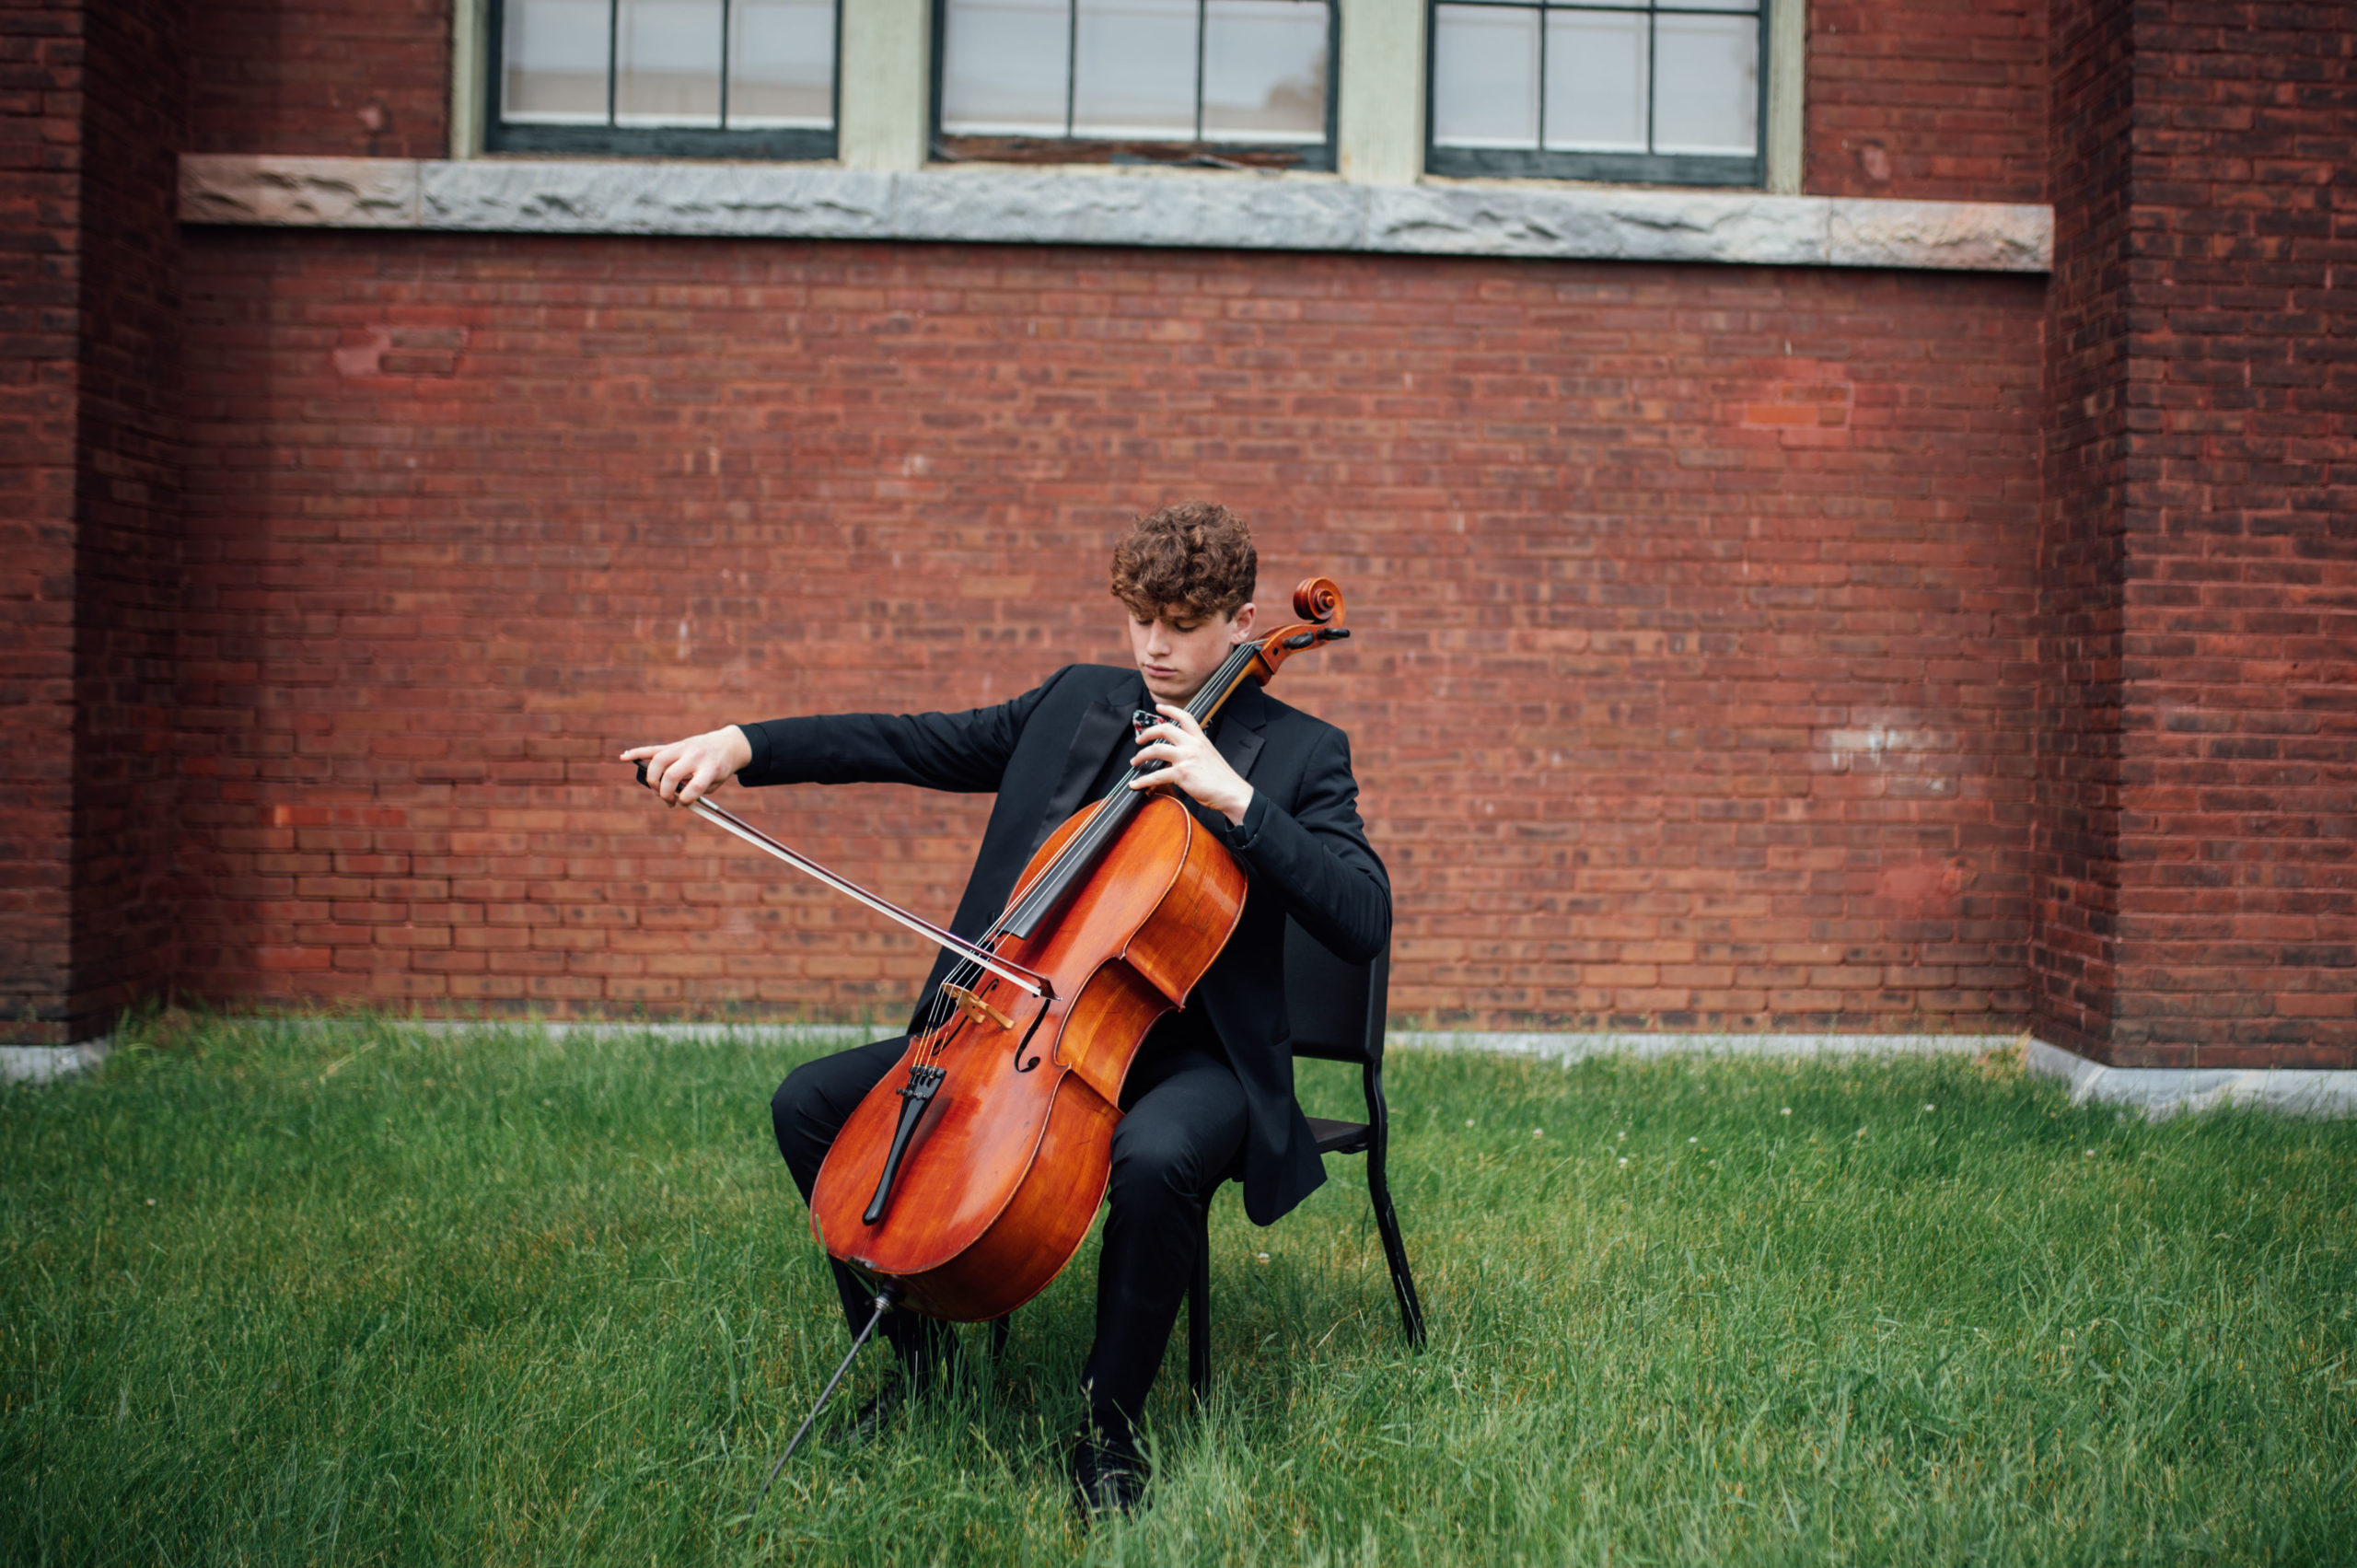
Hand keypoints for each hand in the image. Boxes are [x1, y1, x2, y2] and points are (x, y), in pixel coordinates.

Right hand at [621, 725, 751, 805]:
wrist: (727, 744)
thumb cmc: (719, 768)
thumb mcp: (715, 783)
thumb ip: (695, 791)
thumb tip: (670, 796)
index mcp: (711, 767)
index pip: (694, 787)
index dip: (685, 800)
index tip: (683, 803)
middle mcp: (696, 755)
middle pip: (671, 775)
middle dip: (665, 793)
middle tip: (668, 800)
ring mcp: (683, 748)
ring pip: (658, 761)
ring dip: (652, 779)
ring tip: (656, 790)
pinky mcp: (674, 745)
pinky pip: (652, 749)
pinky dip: (637, 753)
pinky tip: (624, 757)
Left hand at [1129, 703, 1252, 825]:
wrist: (1232, 792)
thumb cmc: (1223, 779)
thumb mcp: (1210, 756)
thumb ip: (1195, 751)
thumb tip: (1179, 756)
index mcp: (1200, 740)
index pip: (1185, 717)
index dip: (1170, 710)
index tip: (1159, 708)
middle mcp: (1192, 745)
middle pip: (1164, 729)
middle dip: (1147, 733)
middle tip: (1139, 739)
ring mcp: (1186, 758)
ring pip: (1155, 749)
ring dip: (1141, 755)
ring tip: (1135, 762)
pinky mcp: (1181, 773)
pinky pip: (1156, 775)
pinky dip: (1142, 780)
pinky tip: (1135, 784)